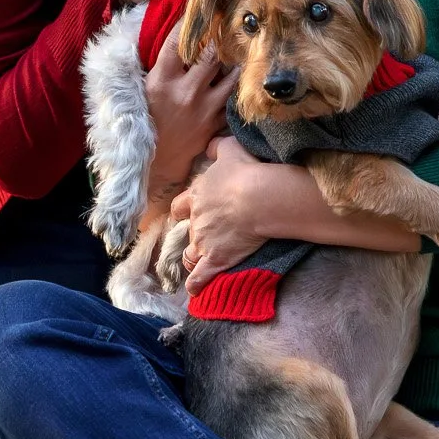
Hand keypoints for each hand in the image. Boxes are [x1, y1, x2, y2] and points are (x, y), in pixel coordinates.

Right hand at [144, 30, 234, 203]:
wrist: (155, 163)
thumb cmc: (145, 121)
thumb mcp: (142, 90)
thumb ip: (157, 66)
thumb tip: (168, 40)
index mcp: (162, 80)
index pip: (176, 42)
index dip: (187, 24)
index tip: (196, 13)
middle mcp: (185, 91)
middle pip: (211, 55)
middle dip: (220, 39)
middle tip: (228, 26)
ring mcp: (204, 109)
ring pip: (230, 77)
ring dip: (236, 63)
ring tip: (243, 51)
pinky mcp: (215, 123)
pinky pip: (233, 101)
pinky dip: (237, 90)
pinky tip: (243, 79)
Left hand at [172, 136, 271, 291]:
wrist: (259, 197)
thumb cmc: (246, 171)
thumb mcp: (230, 150)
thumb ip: (218, 148)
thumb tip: (210, 146)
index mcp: (196, 195)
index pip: (179, 206)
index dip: (183, 212)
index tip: (186, 215)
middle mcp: (196, 220)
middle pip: (186, 233)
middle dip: (192, 236)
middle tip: (202, 238)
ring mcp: (204, 242)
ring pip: (190, 256)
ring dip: (192, 260)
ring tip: (199, 263)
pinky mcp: (216, 260)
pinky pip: (200, 277)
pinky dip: (196, 285)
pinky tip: (195, 291)